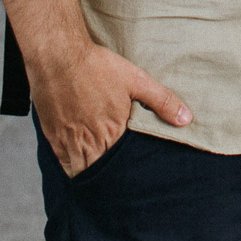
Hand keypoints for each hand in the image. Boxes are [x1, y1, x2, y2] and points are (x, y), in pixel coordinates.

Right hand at [29, 41, 191, 176]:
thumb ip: (161, 101)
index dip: (130, 168)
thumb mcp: (136, 79)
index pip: (125, 163)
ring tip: (101, 177)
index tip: (135, 173)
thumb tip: (186, 119)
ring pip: (83, 171)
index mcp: (114, 131)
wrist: (59, 57)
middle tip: (120, 183)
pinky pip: (64, 164)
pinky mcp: (54, 137)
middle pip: (104, 170)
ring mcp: (71, 141)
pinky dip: (72, 168)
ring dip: (92, 174)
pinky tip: (79, 166)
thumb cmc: (97, 66)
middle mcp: (92, 141)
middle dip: (111, 176)